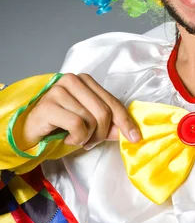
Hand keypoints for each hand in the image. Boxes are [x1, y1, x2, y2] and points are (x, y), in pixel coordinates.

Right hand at [20, 73, 140, 149]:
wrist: (30, 130)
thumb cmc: (60, 125)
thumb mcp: (89, 125)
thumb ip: (109, 125)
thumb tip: (131, 133)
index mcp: (86, 81)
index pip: (113, 102)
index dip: (125, 121)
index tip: (135, 138)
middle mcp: (73, 80)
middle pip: (104, 112)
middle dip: (101, 134)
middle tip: (89, 142)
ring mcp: (59, 90)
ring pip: (90, 120)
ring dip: (86, 138)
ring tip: (74, 138)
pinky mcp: (48, 105)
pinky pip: (76, 125)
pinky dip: (75, 138)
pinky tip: (65, 137)